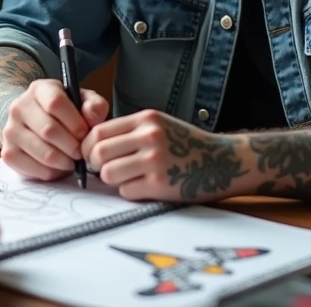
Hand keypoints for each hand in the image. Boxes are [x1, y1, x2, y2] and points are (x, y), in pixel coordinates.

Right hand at [0, 79, 108, 180]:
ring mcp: (10, 131)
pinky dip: (53, 173)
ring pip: (44, 153)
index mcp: (39, 89)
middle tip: (81, 152)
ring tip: (73, 160)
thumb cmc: (65, 112)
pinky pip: (35, 170)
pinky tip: (58, 166)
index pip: (55, 103)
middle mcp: (19, 107)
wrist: (34, 122)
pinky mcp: (8, 154)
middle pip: (49, 130)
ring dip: (65, 162)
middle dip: (72, 146)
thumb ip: (94, 106)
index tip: (85, 134)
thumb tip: (92, 117)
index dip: (75, 122)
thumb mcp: (83, 101)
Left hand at [81, 110, 244, 201]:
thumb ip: (128, 131)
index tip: (89, 154)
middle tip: (102, 169)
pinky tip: (144, 186)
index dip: (87, 145)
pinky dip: (130, 191)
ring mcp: (155, 161)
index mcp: (146, 119)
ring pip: (109, 174)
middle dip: (95, 165)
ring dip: (113, 180)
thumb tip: (91, 145)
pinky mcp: (160, 184)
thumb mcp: (158, 126)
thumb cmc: (185, 145)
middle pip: (98, 153)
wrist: (222, 161)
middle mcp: (149, 137)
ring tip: (127, 177)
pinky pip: (126, 191)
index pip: (99, 131)